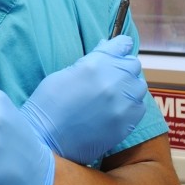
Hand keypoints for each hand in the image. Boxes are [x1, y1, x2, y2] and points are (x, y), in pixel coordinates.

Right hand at [20, 35, 147, 165]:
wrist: (45, 140)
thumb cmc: (48, 104)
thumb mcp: (64, 73)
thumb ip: (91, 61)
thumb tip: (106, 48)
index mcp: (95, 64)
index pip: (122, 44)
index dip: (119, 47)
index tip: (117, 51)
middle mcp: (113, 81)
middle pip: (133, 64)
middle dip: (122, 68)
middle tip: (110, 77)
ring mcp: (122, 103)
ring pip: (139, 86)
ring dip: (129, 87)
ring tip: (114, 95)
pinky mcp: (126, 123)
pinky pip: (139, 107)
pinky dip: (131, 106)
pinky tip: (116, 110)